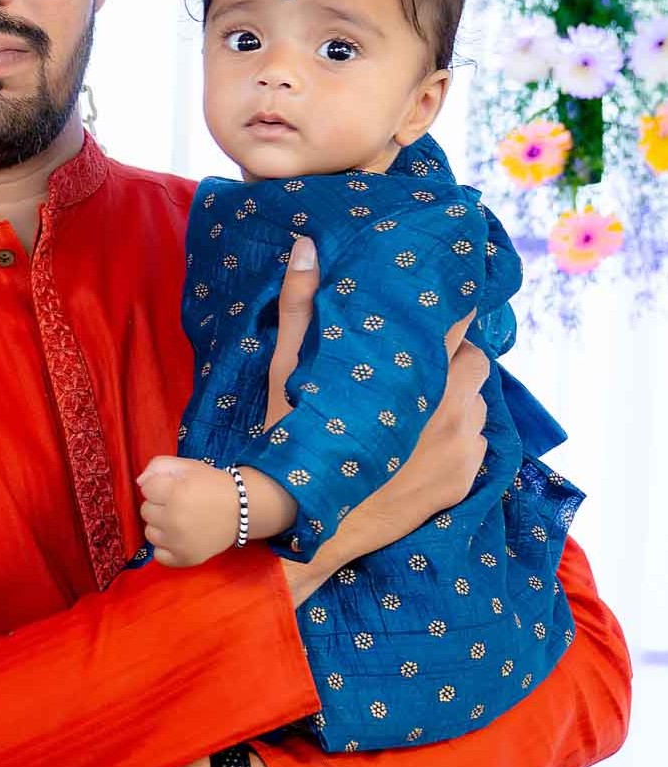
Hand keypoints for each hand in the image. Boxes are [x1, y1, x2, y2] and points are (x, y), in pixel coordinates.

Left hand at [136, 457, 240, 566]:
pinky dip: (166, 548)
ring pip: (150, 533)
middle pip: (146, 511)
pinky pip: (159, 555)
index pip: (146, 489)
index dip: (160, 486)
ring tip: (181, 520)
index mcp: (176, 493)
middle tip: (180, 504)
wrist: (243, 509)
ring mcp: (179, 542)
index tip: (175, 488)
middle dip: (160, 505)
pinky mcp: (185, 558)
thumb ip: (158, 466)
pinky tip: (179, 538)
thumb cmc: (212, 485)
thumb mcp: (188, 465)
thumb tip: (140, 482)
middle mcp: (175, 519)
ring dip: (161, 526)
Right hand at [258, 237, 489, 604]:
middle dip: (450, 361)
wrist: (300, 521)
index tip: (445, 303)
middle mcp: (449, 406)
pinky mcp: (462, 481)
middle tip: (413, 368)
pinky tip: (420, 446)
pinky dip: (456, 440)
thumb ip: (301, 305)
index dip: (455, 311)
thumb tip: (306, 245)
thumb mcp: (288, 369)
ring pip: (476, 406)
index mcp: (413, 372)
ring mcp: (461, 447)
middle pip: (474, 362)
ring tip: (415, 410)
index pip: (458, 325)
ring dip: (454, 401)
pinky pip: (476, 446)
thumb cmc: (291, 440)